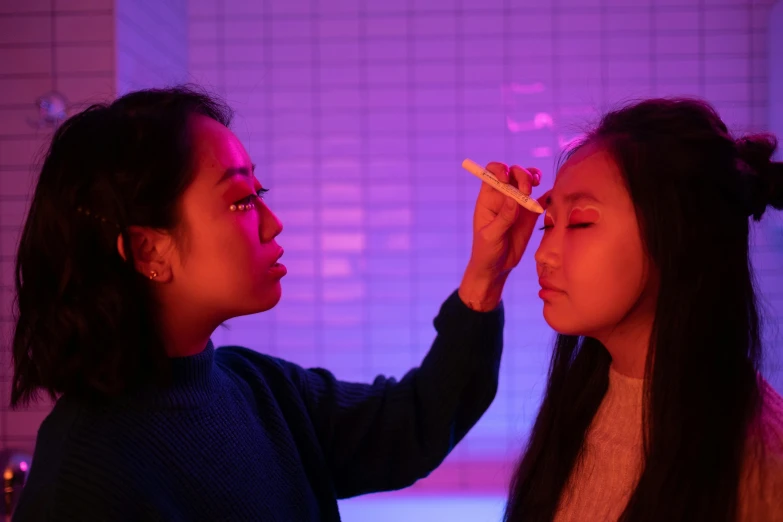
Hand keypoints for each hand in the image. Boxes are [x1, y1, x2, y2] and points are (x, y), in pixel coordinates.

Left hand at [459, 162, 543, 310]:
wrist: (497, 267)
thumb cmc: (486, 251)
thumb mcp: (491, 236)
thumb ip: (503, 218)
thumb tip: (514, 199)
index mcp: (488, 198)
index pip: (492, 172)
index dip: (500, 169)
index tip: (506, 179)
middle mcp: (503, 196)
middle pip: (514, 173)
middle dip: (522, 175)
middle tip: (526, 191)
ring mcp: (518, 203)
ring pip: (527, 180)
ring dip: (533, 177)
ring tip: (535, 186)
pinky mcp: (530, 214)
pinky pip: (540, 198)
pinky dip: (547, 193)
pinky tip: (550, 196)